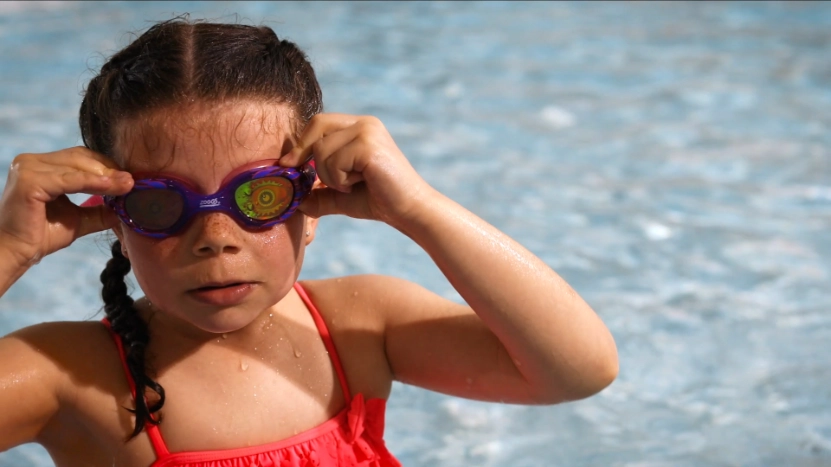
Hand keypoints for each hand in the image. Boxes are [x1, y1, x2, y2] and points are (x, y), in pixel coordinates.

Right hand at [0, 147, 133, 267]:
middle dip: (109, 169)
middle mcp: (31, 161)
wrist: (17, 253)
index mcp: (40, 165)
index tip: (130, 179)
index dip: (106, 166)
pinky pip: (68, 180)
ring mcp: (27, 168)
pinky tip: (111, 187)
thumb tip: (128, 204)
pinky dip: (92, 183)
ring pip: (76, 166)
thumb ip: (100, 209)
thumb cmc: (42, 235)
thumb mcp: (78, 218)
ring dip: (105, 176)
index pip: (80, 157)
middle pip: (80, 157)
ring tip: (128, 185)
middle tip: (132, 182)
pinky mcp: (28, 181)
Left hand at [279, 114, 434, 225]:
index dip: (301, 143)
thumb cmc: (378, 200)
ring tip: (351, 185)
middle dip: (307, 155)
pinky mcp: (369, 145)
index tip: (289, 164)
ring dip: (329, 176)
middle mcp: (364, 123)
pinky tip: (360, 184)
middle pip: (316, 128)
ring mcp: (368, 131)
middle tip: (313, 178)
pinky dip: (339, 180)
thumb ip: (317, 193)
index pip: (318, 123)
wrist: (408, 210)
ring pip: (321, 149)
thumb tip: (292, 199)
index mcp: (359, 127)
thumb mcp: (340, 194)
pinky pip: (334, 161)